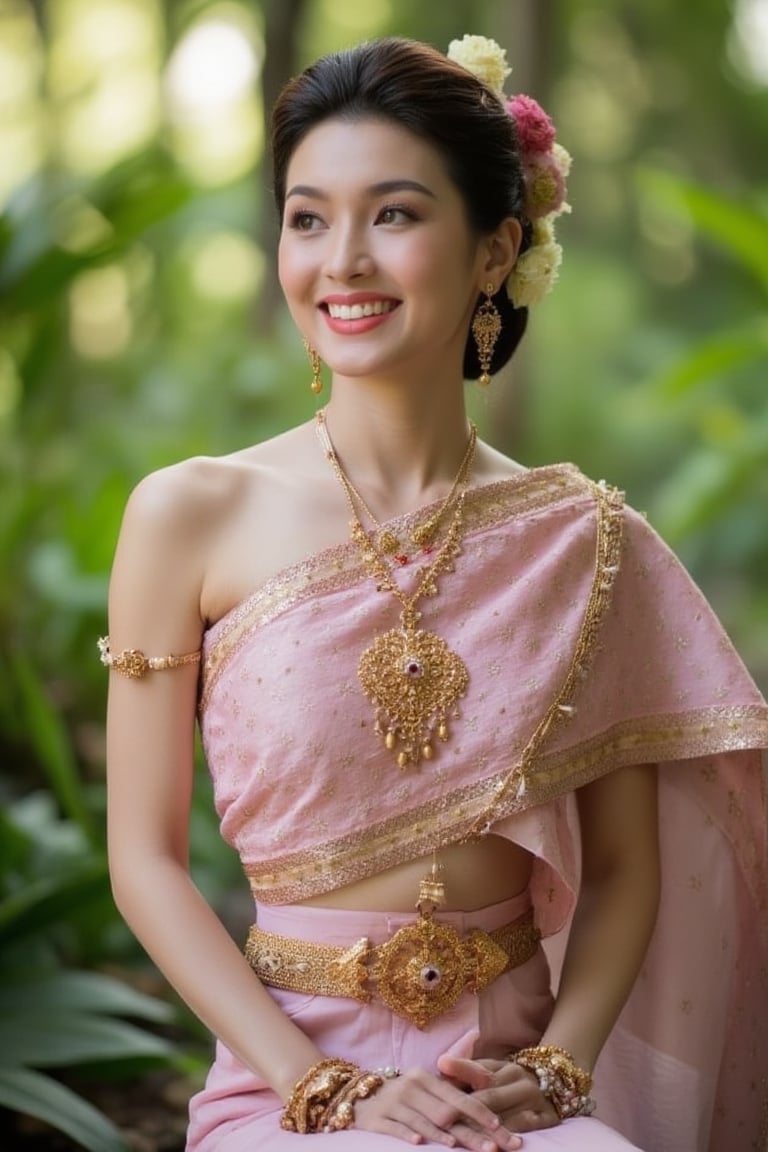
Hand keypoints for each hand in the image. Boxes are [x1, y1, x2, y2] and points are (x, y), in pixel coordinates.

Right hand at [354, 1067, 521, 1149]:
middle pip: (445, 1113)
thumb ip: (454, 1088)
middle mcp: (411, 1088)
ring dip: (441, 1135)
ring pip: (421, 1121)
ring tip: (459, 1146)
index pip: (458, 1097)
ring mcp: (394, 1103)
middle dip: (470, 1133)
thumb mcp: (426, 1085)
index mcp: (426, 1078)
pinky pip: (395, 1127)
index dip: (479, 1112)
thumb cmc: (405, 1095)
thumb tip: (489, 1083)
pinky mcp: (377, 1119)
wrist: (362, 1096)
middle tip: (492, 1148)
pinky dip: (407, 1134)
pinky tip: (418, 1143)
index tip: (499, 1127)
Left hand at [437, 1055, 558, 1134]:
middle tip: (444, 1120)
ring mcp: (534, 1097)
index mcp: (503, 1066)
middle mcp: (519, 1078)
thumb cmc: (511, 1082)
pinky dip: (510, 1133)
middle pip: (490, 1096)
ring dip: (485, 1127)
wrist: (555, 1084)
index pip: (478, 1073)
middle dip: (466, 1110)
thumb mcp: (492, 1071)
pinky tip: (497, 1143)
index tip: (440, 1081)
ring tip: (465, 1136)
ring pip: (506, 1113)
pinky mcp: (547, 1115)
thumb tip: (441, 1063)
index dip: (459, 1077)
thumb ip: (467, 1070)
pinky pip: (526, 1125)